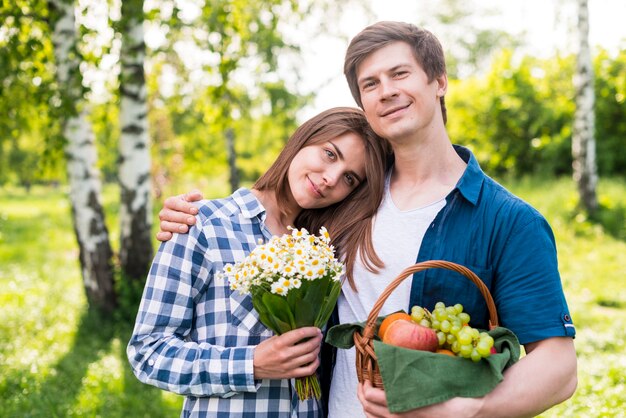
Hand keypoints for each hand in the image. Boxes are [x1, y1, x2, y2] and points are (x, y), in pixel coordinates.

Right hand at [156, 189, 203, 240]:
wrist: (191, 221)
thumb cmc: (192, 208)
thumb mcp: (194, 200)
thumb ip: (195, 195)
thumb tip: (197, 195)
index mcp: (170, 202)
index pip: (174, 203)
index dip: (184, 206)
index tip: (195, 210)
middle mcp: (164, 213)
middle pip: (169, 214)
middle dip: (182, 218)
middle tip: (193, 220)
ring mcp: (162, 224)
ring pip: (164, 225)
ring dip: (175, 227)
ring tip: (186, 228)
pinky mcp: (162, 234)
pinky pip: (159, 235)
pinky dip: (163, 236)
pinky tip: (170, 236)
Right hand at [253, 327, 322, 379]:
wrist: (253, 366)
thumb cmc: (263, 351)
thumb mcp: (272, 339)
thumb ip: (286, 335)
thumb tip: (302, 331)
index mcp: (280, 343)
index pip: (300, 334)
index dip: (312, 330)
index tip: (316, 329)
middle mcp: (286, 354)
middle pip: (308, 346)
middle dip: (317, 339)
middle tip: (319, 336)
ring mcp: (289, 365)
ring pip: (311, 357)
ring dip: (317, 349)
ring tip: (317, 345)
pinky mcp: (291, 374)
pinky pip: (309, 370)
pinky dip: (315, 363)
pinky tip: (315, 358)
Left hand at [357, 380, 481, 417]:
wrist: (474, 410)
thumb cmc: (456, 390)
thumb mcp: (433, 378)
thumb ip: (412, 374)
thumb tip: (395, 359)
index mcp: (407, 406)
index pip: (373, 397)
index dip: (364, 386)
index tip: (365, 375)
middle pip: (370, 409)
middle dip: (362, 394)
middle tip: (362, 382)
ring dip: (368, 407)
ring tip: (367, 393)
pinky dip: (377, 416)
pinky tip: (380, 408)